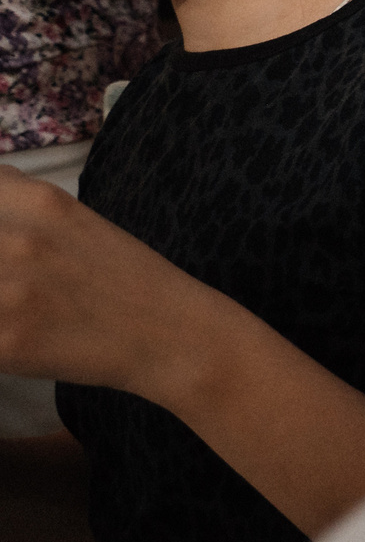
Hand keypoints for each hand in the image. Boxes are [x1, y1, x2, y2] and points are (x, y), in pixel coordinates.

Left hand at [0, 169, 243, 397]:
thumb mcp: (70, 217)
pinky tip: (7, 335)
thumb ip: (13, 197)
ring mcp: (9, 293)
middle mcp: (18, 240)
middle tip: (7, 279)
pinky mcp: (6, 343)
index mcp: (38, 202)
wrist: (171, 335)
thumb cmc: (120, 276)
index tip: (0, 243)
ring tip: (9, 304)